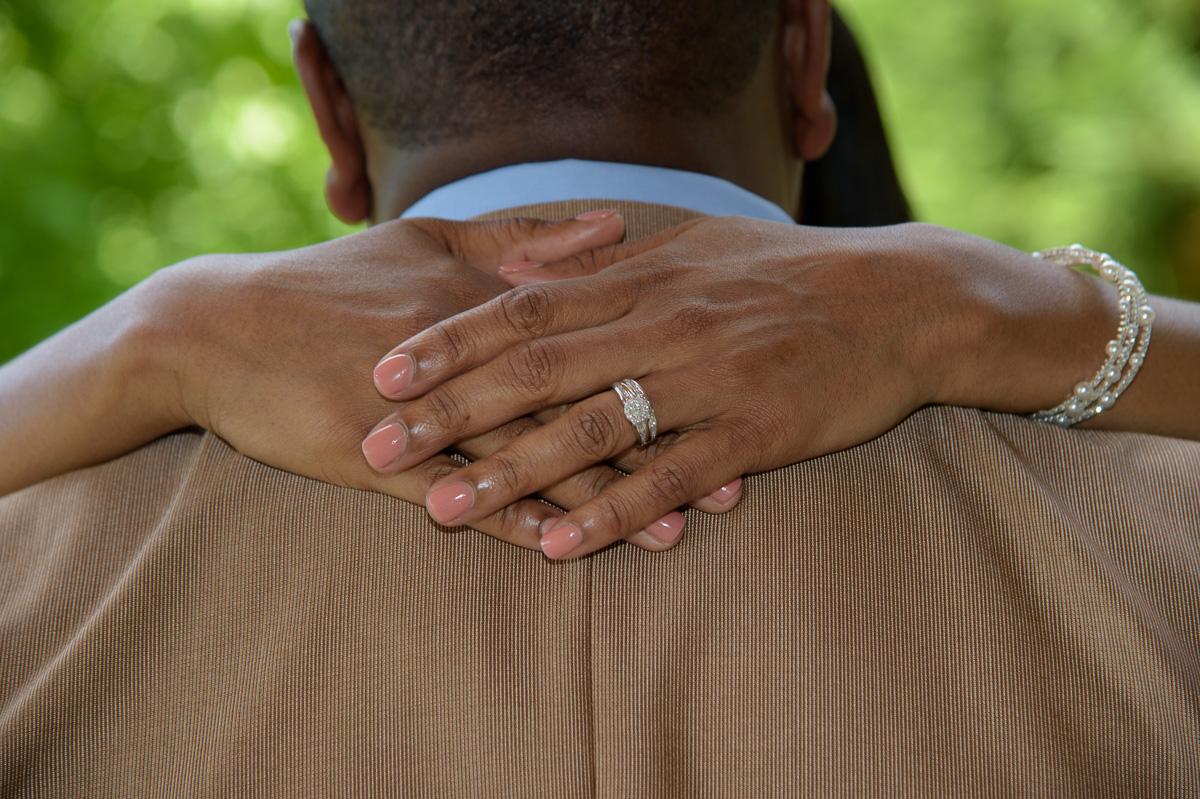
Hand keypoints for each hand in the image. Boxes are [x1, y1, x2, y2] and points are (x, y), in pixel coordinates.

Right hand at [3, 211, 697, 549]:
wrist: (218, 330)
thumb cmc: (331, 283)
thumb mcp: (426, 241)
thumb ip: (522, 237)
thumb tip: (614, 226)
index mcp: (484, 297)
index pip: (590, 337)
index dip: (660, 369)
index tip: (726, 393)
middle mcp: (466, 355)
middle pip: (578, 404)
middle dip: (656, 445)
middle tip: (731, 479)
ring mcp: (425, 411)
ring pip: (531, 460)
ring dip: (604, 498)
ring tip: (672, 531)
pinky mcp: (380, 459)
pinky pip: (461, 497)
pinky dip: (516, 523)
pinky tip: (566, 549)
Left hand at [361, 218, 1123, 558]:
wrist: (900, 301)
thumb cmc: (789, 271)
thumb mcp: (696, 243)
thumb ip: (604, 261)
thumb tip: (517, 272)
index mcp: (643, 277)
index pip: (525, 309)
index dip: (450, 341)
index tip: (383, 369)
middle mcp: (664, 324)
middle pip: (538, 372)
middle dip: (451, 412)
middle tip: (378, 445)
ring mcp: (708, 381)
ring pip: (592, 430)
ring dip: (512, 472)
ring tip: (442, 507)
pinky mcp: (753, 434)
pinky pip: (668, 478)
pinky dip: (610, 512)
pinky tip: (557, 547)